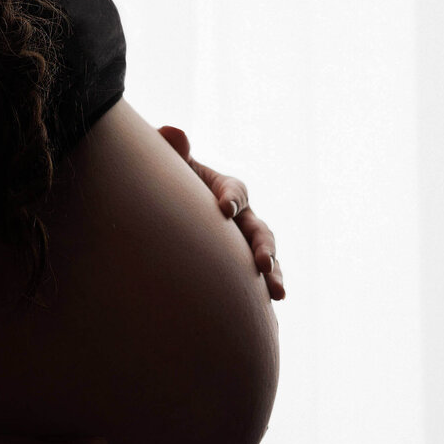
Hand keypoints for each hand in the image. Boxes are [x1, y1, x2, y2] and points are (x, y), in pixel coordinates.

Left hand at [157, 124, 284, 299]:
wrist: (165, 215)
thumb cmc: (167, 187)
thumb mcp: (168, 170)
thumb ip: (172, 153)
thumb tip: (171, 133)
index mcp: (224, 189)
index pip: (235, 191)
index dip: (231, 197)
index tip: (223, 208)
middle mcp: (241, 216)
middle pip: (259, 229)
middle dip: (263, 246)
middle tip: (263, 263)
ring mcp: (242, 242)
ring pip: (265, 255)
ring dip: (274, 272)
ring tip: (278, 293)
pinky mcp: (239, 264)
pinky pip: (257, 277)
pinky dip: (264, 290)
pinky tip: (270, 310)